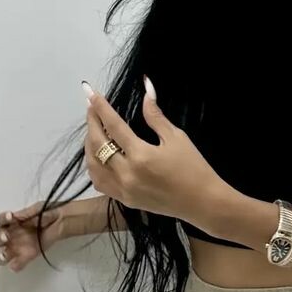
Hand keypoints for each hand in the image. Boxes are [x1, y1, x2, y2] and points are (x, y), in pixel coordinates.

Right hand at [0, 202, 64, 271]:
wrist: (62, 220)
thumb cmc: (48, 212)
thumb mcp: (37, 209)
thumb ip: (25, 215)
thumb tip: (15, 218)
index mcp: (12, 223)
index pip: (0, 222)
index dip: (2, 219)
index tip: (10, 216)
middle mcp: (12, 235)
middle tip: (5, 236)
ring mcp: (18, 247)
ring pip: (2, 256)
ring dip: (2, 256)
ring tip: (6, 254)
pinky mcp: (27, 257)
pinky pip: (16, 265)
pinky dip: (15, 266)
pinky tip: (17, 264)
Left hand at [83, 77, 221, 224]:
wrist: (202, 203)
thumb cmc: (193, 167)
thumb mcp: (176, 137)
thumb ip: (155, 115)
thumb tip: (146, 88)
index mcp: (141, 155)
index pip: (114, 126)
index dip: (101, 108)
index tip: (91, 93)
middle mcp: (127, 174)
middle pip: (98, 144)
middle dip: (92, 122)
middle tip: (90, 107)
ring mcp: (123, 189)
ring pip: (93, 165)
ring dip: (89, 145)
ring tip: (93, 129)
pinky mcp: (124, 200)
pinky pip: (99, 182)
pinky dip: (94, 167)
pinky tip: (98, 155)